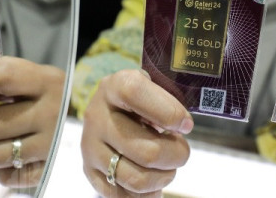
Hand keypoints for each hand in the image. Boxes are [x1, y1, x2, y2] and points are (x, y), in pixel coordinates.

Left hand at [0, 56, 64, 187]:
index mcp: (48, 81)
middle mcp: (51, 113)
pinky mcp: (46, 170)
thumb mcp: (34, 73)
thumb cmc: (46, 95)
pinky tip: (8, 152)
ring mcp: (50, 145)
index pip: (0, 76)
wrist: (88, 124)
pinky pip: (4, 176)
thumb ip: (3, 73)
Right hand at [81, 69, 192, 196]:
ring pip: (138, 180)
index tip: (186, 125)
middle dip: (176, 155)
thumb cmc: (143, 102)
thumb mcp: (153, 88)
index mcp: (114, 87)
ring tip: (167, 165)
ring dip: (163, 177)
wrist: (112, 112)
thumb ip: (168, 101)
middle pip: (147, 152)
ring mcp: (90, 147)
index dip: (167, 112)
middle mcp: (97, 116)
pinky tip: (152, 176)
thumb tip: (184, 126)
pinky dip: (147, 192)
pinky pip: (125, 197)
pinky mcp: (90, 172)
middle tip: (180, 149)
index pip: (135, 94)